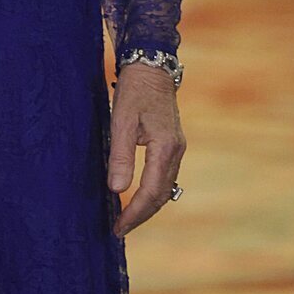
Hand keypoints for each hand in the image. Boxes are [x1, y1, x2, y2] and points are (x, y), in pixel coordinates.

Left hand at [107, 62, 185, 238]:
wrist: (152, 64)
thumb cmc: (135, 89)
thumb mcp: (121, 119)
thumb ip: (121, 154)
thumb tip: (117, 189)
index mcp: (165, 148)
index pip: (151, 192)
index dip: (134, 213)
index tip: (118, 227)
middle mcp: (176, 152)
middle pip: (161, 195)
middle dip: (141, 214)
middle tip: (120, 229)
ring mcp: (177, 147)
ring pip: (165, 187)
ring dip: (147, 204)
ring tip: (127, 217)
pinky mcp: (172, 142)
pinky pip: (165, 175)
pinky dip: (152, 190)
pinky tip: (139, 194)